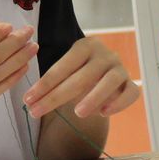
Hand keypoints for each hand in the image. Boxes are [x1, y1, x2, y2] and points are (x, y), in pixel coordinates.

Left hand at [23, 37, 137, 120]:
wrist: (105, 73)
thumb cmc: (80, 72)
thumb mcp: (67, 71)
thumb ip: (55, 82)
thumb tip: (31, 100)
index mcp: (85, 46)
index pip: (62, 67)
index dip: (44, 84)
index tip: (27, 100)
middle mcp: (105, 54)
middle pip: (81, 77)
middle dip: (56, 97)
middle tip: (37, 112)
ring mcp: (120, 68)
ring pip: (109, 82)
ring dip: (93, 98)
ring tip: (77, 113)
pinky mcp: (131, 83)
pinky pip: (130, 93)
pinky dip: (119, 103)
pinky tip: (105, 113)